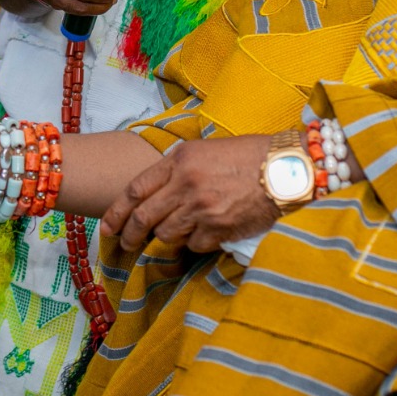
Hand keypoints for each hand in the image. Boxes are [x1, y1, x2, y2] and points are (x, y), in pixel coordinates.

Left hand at [102, 135, 277, 253]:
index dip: (117, 211)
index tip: (107, 226)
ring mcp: (202, 208)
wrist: (288, 168)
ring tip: (175, 233)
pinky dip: (195, 243)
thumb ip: (178, 169)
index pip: (135, 189)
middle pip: (144, 218)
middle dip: (130, 235)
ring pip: (167, 235)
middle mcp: (185, 184)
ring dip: (167, 238)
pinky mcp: (220, 229)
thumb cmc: (249, 156)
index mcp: (179, 160)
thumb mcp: (206, 150)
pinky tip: (206, 233)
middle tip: (126, 244)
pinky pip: (194, 245)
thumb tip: (156, 195)